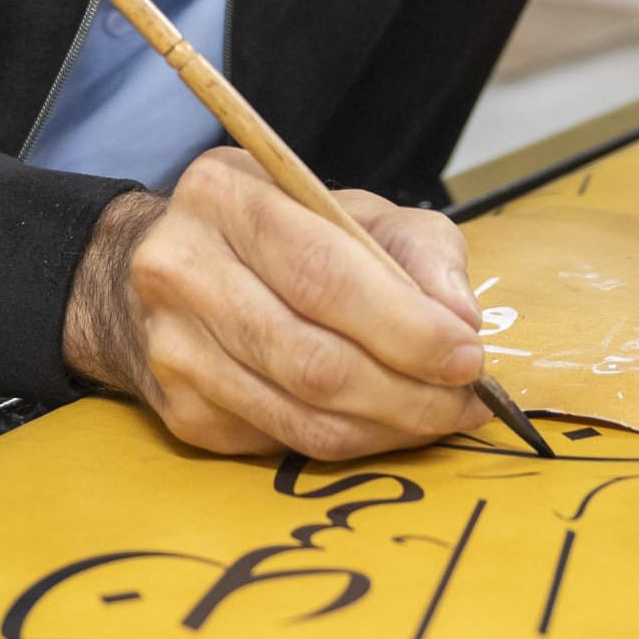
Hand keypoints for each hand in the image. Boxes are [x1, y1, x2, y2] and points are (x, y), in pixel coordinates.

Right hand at [62, 147, 488, 459]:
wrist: (172, 269)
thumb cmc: (283, 234)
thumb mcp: (354, 210)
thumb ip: (418, 250)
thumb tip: (460, 320)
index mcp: (224, 197)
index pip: (321, 272)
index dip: (402, 324)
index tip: (466, 355)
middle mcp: (183, 271)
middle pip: (310, 357)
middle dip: (406, 391)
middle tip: (465, 401)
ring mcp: (173, 348)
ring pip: (300, 414)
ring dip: (387, 426)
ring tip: (439, 415)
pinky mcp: (181, 411)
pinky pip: (282, 441)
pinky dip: (349, 441)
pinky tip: (383, 422)